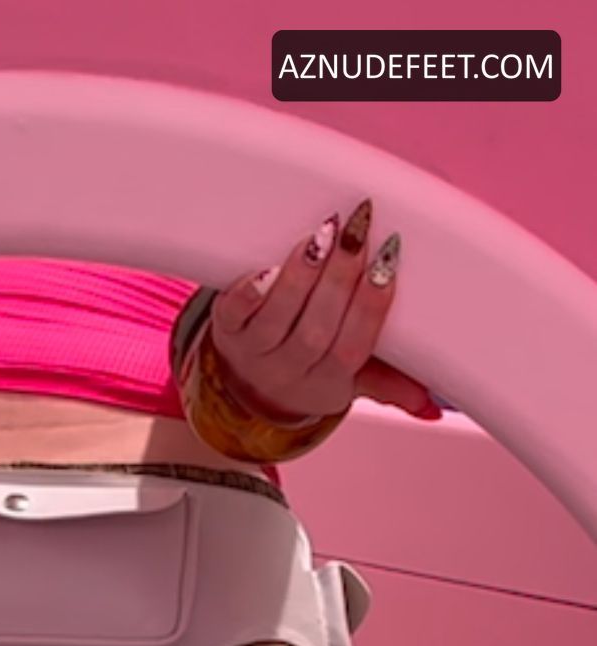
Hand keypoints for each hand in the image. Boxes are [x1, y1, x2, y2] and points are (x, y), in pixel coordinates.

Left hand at [209, 201, 439, 424]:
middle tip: (357, 235)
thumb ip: (390, 383)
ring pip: (276, 320)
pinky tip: (265, 268)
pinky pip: (232, 315)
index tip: (388, 265)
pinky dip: (247, 292)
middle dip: (340, 281)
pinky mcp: (224, 331)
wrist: (247, 389)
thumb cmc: (308, 369)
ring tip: (322, 236)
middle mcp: (289, 371)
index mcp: (327, 382)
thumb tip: (428, 403)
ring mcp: (254, 353)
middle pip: (316, 331)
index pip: (353, 350)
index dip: (371, 310)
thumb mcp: (350, 382)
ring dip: (300, 277)